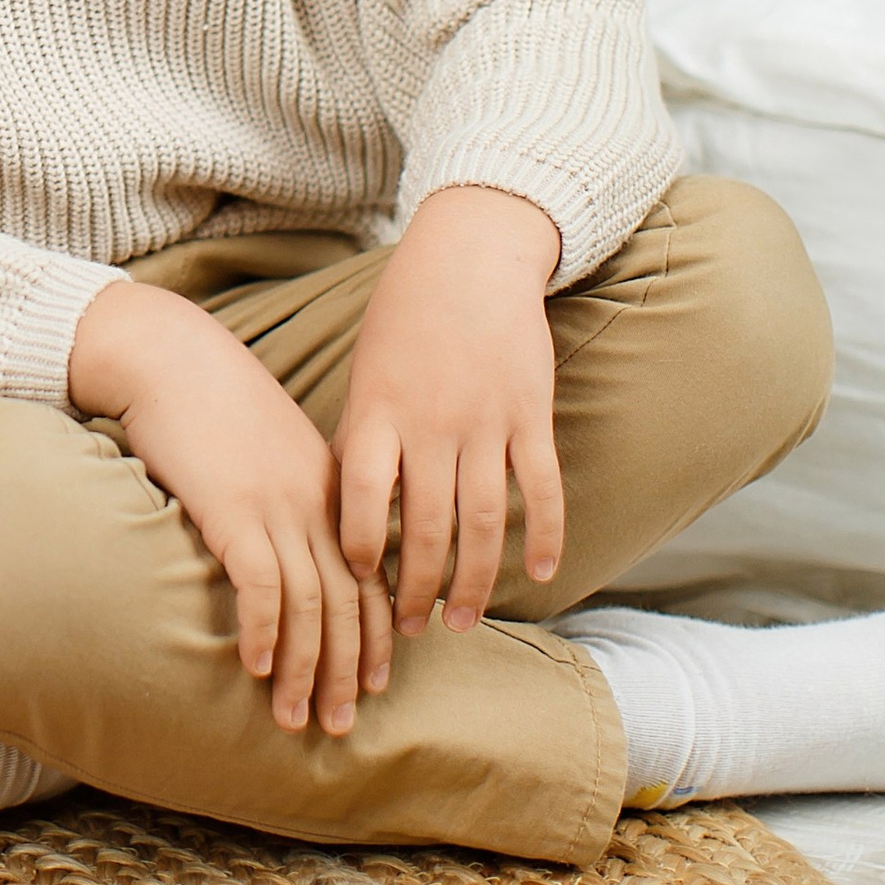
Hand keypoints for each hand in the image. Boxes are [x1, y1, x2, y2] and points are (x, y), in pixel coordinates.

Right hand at [69, 275, 390, 736]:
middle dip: (346, 670)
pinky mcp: (233, 507)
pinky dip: (260, 630)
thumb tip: (281, 547)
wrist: (166, 355)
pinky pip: (259, 584)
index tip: (373, 683)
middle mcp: (315, 502)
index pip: (370, 577)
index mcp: (330, 489)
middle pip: (348, 602)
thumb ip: (286, 494)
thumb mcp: (265, 448)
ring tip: (292, 718)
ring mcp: (277, 504)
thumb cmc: (206, 400)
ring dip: (303, 669)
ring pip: (310, 605)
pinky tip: (251, 667)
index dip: (376, 635)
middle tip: (340, 726)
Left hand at [335, 188, 563, 636]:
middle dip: (416, 586)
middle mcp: (430, 421)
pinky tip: (539, 573)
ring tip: (462, 621)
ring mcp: (485, 419)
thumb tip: (341, 511)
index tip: (358, 581)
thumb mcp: (367, 372)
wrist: (469, 255)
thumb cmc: (405, 317)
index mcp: (378, 410)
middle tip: (411, 630)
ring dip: (474, 579)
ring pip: (482, 518)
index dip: (357, 545)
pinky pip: (541, 486)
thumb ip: (361, 438)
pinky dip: (543, 534)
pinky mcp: (531, 413)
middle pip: (423, 524)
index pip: (358, 495)